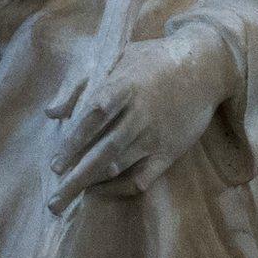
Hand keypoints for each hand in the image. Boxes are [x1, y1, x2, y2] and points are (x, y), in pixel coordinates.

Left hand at [45, 28, 237, 210]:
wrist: (206, 67)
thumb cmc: (153, 59)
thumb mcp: (116, 57)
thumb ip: (80, 84)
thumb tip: (51, 113)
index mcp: (124, 87)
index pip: (93, 117)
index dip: (73, 141)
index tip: (55, 163)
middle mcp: (139, 115)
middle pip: (104, 151)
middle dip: (77, 177)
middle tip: (54, 200)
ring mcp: (155, 136)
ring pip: (120, 167)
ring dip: (92, 184)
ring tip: (69, 198)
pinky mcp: (170, 152)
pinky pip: (143, 178)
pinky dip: (119, 188)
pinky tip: (99, 189)